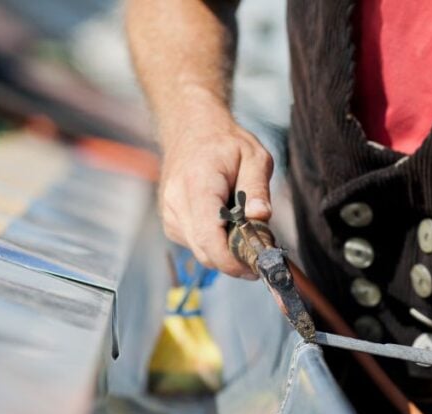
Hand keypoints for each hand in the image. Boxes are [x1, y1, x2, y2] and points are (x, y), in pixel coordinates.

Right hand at [158, 101, 273, 277]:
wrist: (191, 129)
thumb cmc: (224, 142)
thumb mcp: (254, 156)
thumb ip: (258, 188)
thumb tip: (261, 217)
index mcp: (197, 185)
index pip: (208, 237)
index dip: (232, 260)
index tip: (255, 266)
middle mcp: (176, 203)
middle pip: (205, 252)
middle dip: (234, 260)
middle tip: (260, 251)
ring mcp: (170, 215)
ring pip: (201, 252)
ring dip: (225, 252)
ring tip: (244, 230)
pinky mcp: (171, 223)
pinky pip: (196, 245)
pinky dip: (214, 244)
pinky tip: (226, 225)